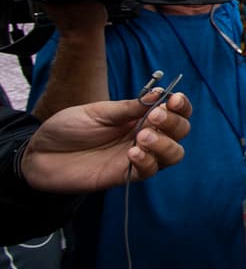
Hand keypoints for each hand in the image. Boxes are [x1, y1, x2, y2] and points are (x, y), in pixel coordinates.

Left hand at [22, 90, 192, 191]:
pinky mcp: (125, 175)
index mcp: (140, 117)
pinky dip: (147, 161)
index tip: (175, 99)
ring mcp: (137, 156)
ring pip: (173, 155)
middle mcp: (144, 136)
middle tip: (154, 117)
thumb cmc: (68, 129)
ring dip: (164, 144)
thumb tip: (160, 93)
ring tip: (142, 137)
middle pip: (180, 133)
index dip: (181, 106)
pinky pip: (149, 171)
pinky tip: (132, 153)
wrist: (40, 154)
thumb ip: (129, 107)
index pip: (174, 112)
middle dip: (174, 123)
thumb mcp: (98, 112)